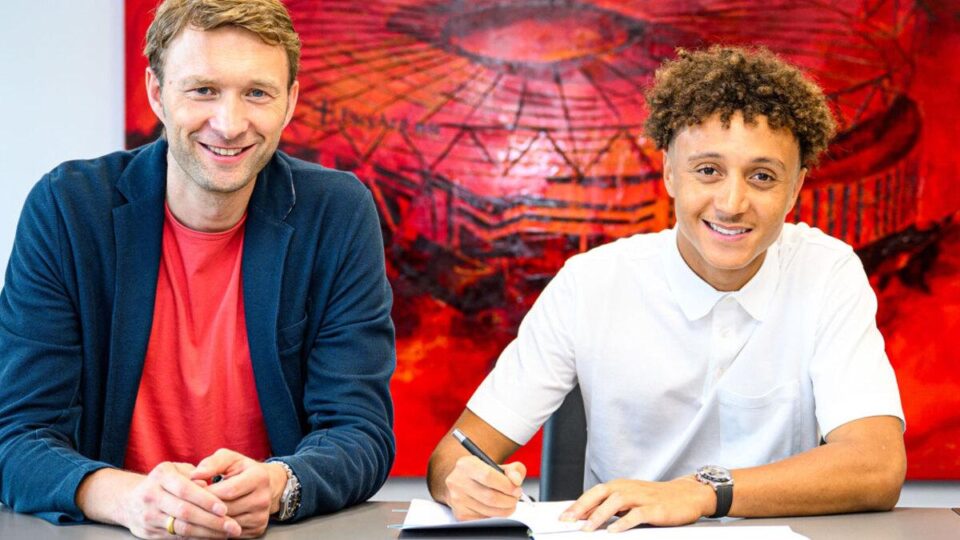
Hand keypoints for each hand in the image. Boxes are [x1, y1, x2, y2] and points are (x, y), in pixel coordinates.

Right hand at [82, 463, 241, 537]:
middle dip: (212, 521)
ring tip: (226, 534)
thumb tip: (212, 485)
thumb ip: (195, 474)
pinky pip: (177, 538)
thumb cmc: (164, 481)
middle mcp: (152, 496)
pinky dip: (197, 538)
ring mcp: (149, 516)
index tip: (225, 509)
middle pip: (184, 512)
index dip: (206, 500)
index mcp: (161, 475)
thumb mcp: (177, 469)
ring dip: (207, 533)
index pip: (185, 490)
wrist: (129, 500)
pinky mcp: (149, 533)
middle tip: (233, 527)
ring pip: (181, 529)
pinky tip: (212, 537)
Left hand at [191, 449, 287, 536]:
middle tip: (190, 504)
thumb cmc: (241, 469)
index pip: (229, 490)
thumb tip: (194, 476)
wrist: (264, 485)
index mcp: (259, 477)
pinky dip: (217, 529)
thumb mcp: (228, 459)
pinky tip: (208, 520)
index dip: (207, 492)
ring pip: (228, 523)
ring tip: (196, 512)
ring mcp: (262, 516)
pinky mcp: (258, 529)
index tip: (192, 490)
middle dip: (206, 507)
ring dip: (209, 520)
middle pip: (228, 509)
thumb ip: (211, 464)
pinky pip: (232, 533)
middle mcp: (264, 498)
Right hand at [443, 455, 526, 520]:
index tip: (517, 489)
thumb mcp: (498, 465)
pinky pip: (484, 519)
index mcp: (466, 465)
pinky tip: (497, 508)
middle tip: (515, 498)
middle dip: (509, 500)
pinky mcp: (460, 514)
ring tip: (509, 503)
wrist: (462, 482)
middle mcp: (458, 482)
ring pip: (489, 511)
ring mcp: (458, 500)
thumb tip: (516, 480)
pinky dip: (495, 515)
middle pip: (490, 497)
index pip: (488, 476)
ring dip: (505, 509)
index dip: (507, 485)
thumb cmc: (481, 473)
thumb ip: (513, 469)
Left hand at [560, 477, 714, 531]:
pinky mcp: (655, 508)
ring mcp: (642, 497)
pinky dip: (624, 522)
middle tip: (567, 520)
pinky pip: (637, 515)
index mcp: (621, 486)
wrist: (689, 494)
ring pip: (615, 502)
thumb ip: (613, 507)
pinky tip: (614, 530)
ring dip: (599, 515)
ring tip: (587, 528)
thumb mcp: (633, 500)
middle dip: (581, 507)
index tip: (563, 516)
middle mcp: (628, 488)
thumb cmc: (658, 498)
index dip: (577, 504)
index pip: (594, 493)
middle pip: (599, 494)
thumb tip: (589, 518)